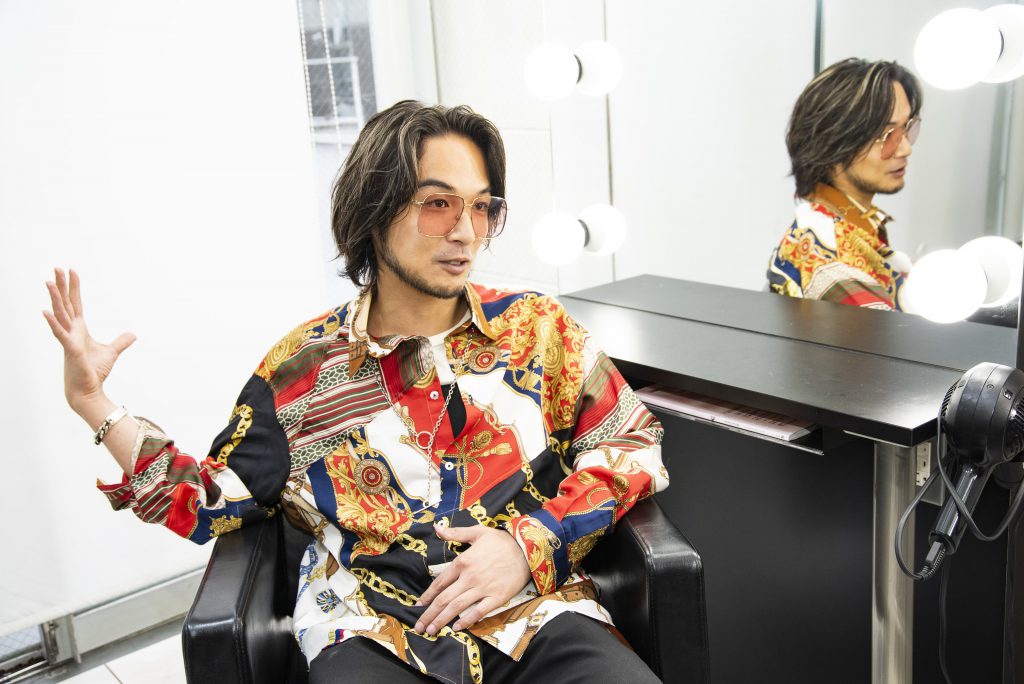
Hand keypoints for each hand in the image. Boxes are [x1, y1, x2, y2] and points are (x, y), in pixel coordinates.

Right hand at [43, 268, 135, 412]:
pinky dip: (53, 323)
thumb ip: (120, 342)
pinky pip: (59, 334)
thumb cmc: (94, 372)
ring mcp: (68, 339)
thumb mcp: (111, 352)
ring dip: (55, 298)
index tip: (71, 271)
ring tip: (48, 282)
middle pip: (65, 304)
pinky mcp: (69, 350)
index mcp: (79, 329)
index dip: (73, 288)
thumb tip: (133, 334)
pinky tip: (45, 312)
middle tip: (56, 267)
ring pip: (60, 314)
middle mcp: (71, 331)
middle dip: (61, 286)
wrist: (87, 390)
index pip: (75, 303)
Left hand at [415, 524, 530, 635]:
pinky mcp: (497, 598)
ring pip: (457, 607)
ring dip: (441, 620)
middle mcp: (470, 577)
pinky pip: (478, 612)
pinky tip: (456, 627)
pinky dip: (466, 620)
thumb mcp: (477, 532)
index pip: (440, 582)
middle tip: (418, 627)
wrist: (527, 549)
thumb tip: (436, 529)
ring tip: (430, 631)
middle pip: (444, 599)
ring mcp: (483, 588)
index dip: (428, 595)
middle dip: (429, 614)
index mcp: (463, 562)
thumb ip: (455, 533)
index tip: (419, 605)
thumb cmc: (501, 540)